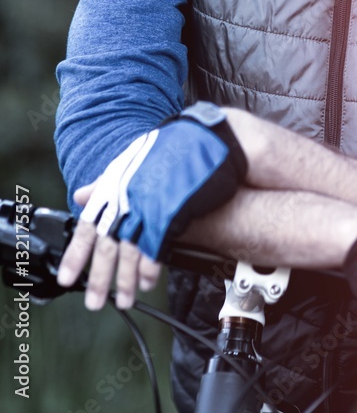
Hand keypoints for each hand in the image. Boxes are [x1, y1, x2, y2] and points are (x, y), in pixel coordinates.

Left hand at [57, 102, 246, 308]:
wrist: (202, 142)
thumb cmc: (167, 153)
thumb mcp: (131, 164)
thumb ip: (105, 184)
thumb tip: (80, 194)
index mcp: (113, 188)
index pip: (87, 226)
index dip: (76, 254)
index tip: (66, 278)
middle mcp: (126, 200)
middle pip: (107, 247)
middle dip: (99, 279)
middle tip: (94, 303)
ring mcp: (147, 209)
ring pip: (130, 253)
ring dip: (125, 281)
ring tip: (124, 299)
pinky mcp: (169, 217)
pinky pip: (155, 249)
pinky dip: (150, 268)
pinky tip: (147, 281)